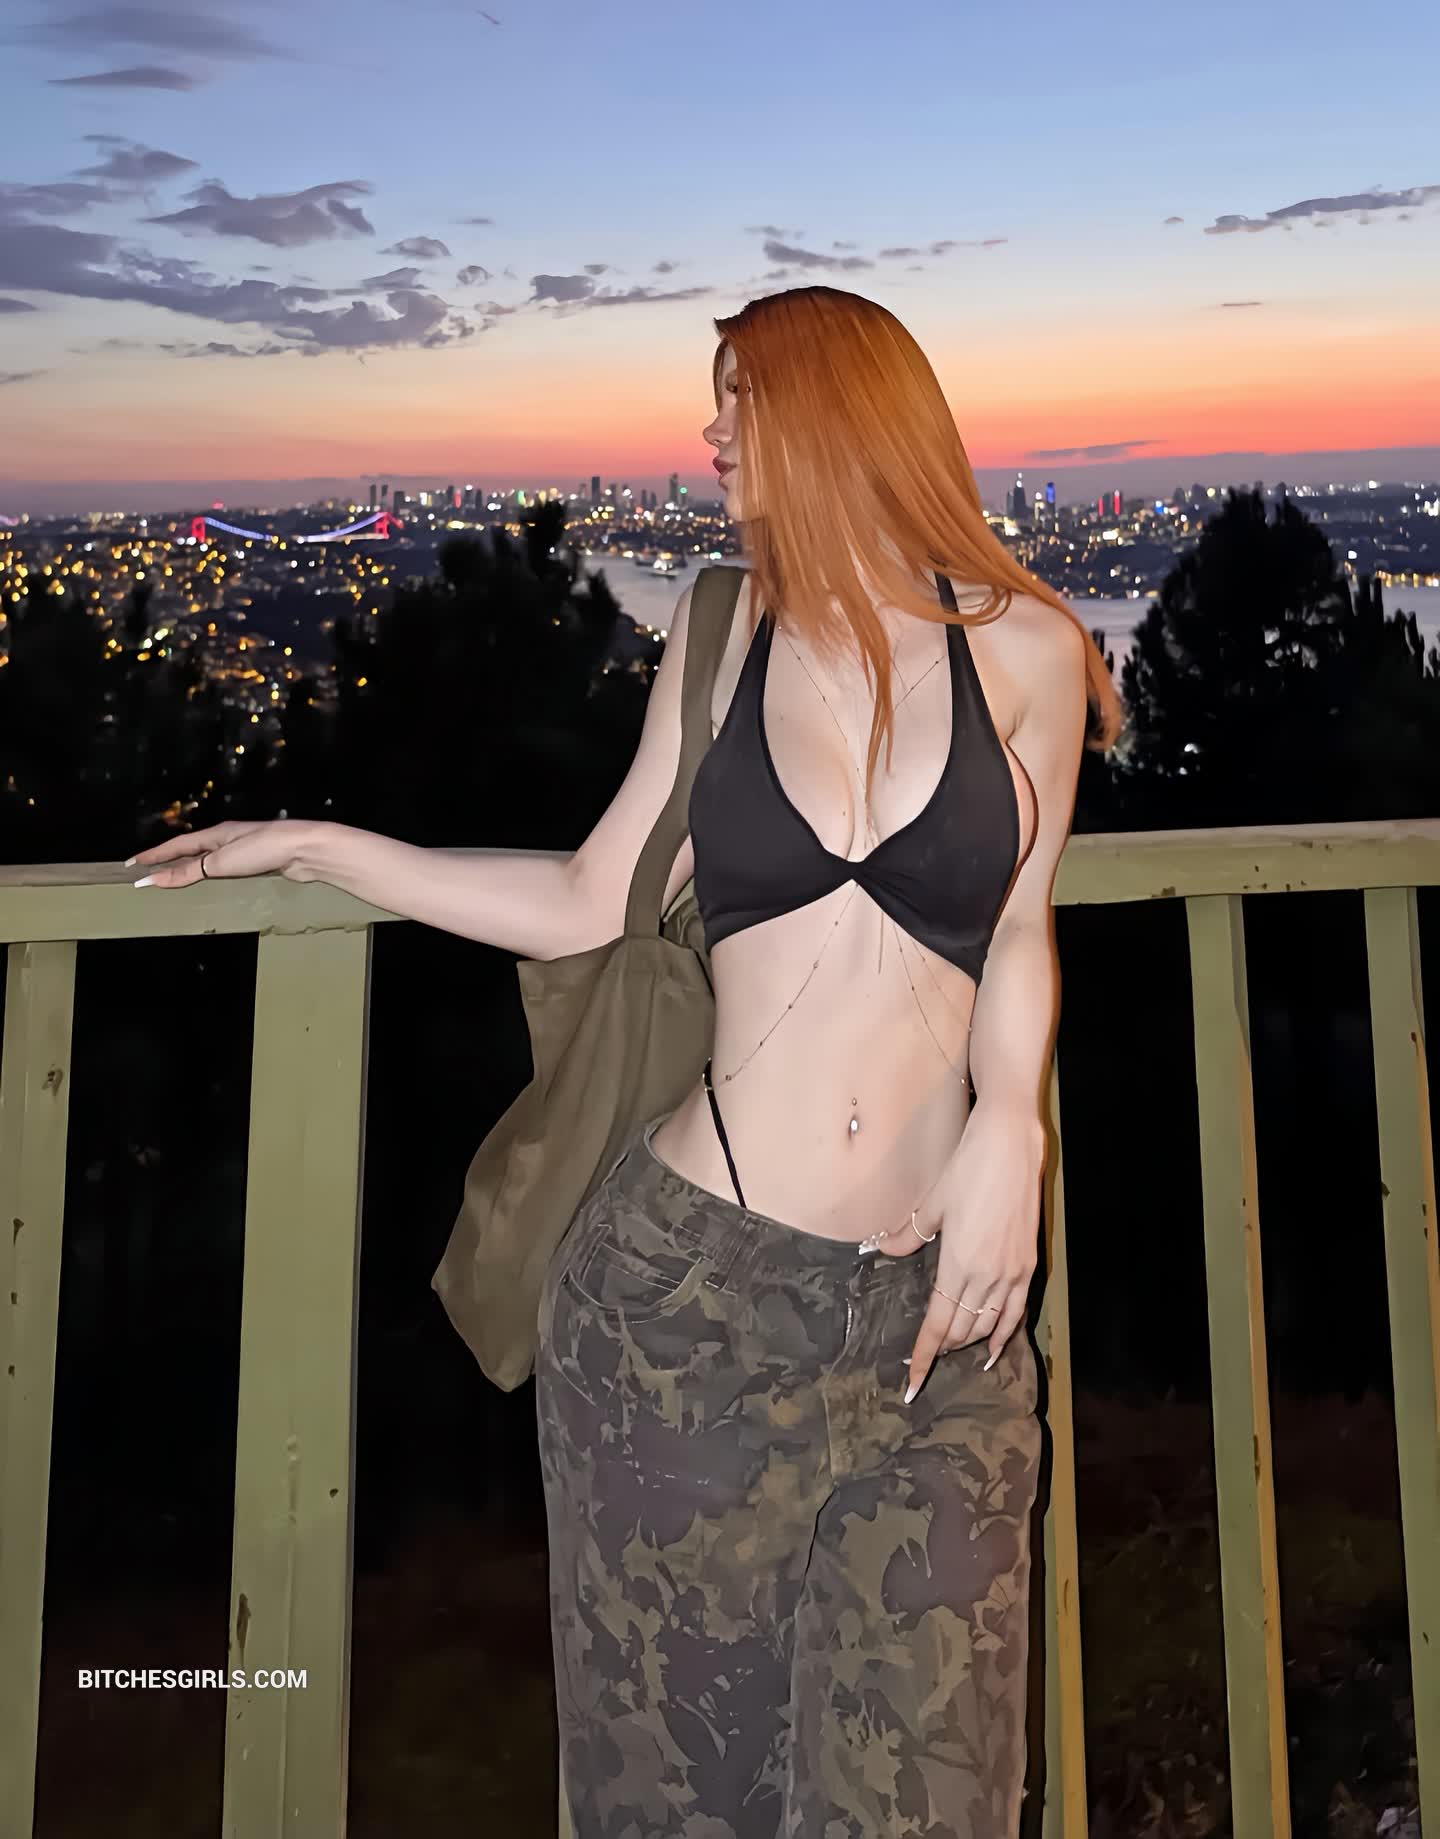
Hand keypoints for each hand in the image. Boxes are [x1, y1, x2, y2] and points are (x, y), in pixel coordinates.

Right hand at [127, 819, 326, 887]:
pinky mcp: (258, 863)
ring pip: (207, 861)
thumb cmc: (265, 849)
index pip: (176, 846)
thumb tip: (158, 878)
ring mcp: (243, 851)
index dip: (153, 855)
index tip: (131, 863)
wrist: (306, 850)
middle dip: (167, 862)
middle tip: (146, 872)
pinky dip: (209, 878)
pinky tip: (210, 886)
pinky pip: (224, 871)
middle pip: (189, 852)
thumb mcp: (222, 861)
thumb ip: (190, 871)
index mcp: (215, 834)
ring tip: (171, 881)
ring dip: (188, 870)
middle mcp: (226, 840)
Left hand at [862, 1099, 1044, 1398]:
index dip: (925, 1356)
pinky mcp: (1028, 1266)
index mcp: (958, 1264)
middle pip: (962, 1328)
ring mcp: (1011, 1273)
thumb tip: (881, 1249)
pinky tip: (994, 1348)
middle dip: (942, 1347)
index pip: (939, 1324)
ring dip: (968, 1341)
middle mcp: (987, 1277)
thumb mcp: (933, 1204)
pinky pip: (1017, 1312)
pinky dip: (1004, 1334)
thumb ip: (908, 1235)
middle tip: (924, 1358)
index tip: (913, 1383)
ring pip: (988, 1325)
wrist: (1011, 1147)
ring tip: (952, 1351)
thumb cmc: (967, 1170)